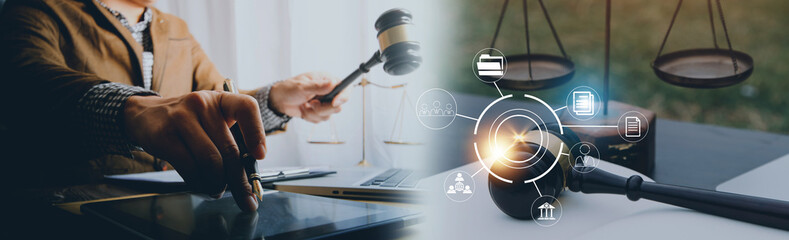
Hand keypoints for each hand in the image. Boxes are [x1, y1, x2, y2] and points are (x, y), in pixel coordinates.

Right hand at [124, 91, 265, 210]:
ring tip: (218, 190)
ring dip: (218, 183)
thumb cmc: (188, 121)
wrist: (146, 115)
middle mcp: (202, 104)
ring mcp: (181, 118)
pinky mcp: (165, 136)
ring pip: (211, 161)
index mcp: (221, 99)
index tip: (260, 156)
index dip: (257, 133)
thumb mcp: (211, 119)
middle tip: (246, 198)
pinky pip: (190, 167)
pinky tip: (202, 186)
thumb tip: (247, 175)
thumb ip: (230, 139)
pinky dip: (199, 183)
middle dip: (240, 180)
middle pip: (229, 148)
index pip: (246, 107)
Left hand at [268, 72, 347, 122]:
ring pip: (329, 115)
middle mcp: (329, 92)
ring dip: (314, 113)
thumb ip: (318, 86)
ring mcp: (324, 103)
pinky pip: (321, 120)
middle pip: (338, 105)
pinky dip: (311, 117)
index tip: (335, 102)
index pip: (345, 87)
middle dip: (323, 108)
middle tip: (311, 103)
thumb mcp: (302, 86)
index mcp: (327, 81)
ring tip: (305, 105)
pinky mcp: (320, 112)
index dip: (343, 96)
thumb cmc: (289, 88)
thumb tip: (333, 83)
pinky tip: (304, 110)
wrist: (280, 100)